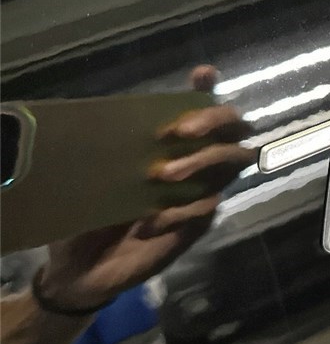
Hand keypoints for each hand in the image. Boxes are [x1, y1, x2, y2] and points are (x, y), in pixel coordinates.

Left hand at [36, 66, 254, 311]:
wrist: (80, 269)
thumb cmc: (86, 214)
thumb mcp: (94, 176)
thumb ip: (112, 149)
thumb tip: (108, 114)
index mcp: (171, 146)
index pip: (199, 109)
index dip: (208, 89)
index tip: (204, 74)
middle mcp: (195, 162)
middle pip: (235, 128)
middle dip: (214, 121)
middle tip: (178, 133)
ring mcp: (201, 192)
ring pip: (233, 161)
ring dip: (204, 161)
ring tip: (164, 176)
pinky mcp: (197, 224)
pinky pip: (207, 207)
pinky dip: (180, 210)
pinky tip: (150, 221)